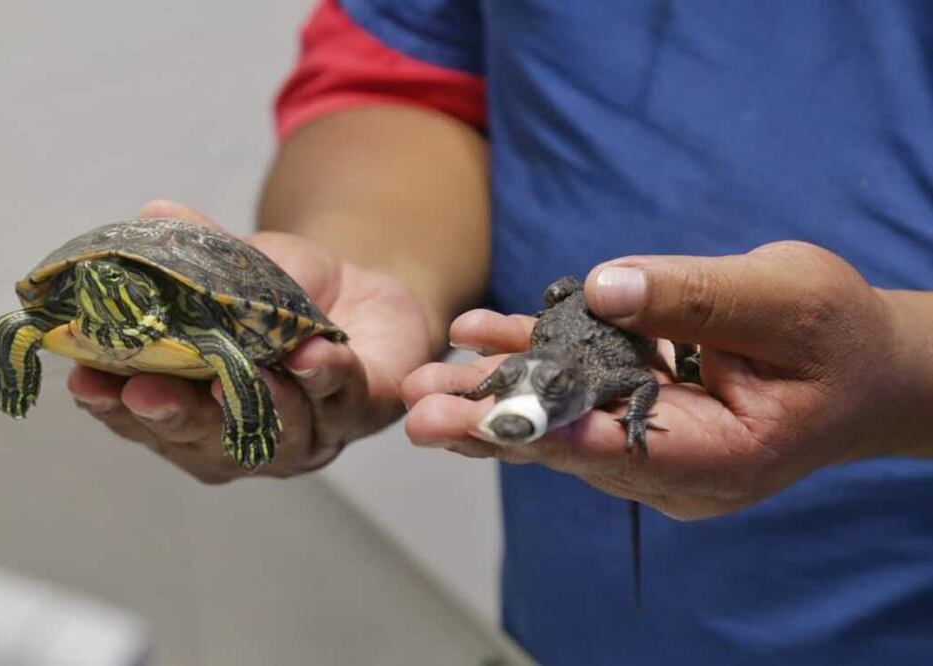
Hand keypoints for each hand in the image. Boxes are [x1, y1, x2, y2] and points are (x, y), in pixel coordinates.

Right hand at [69, 199, 430, 482]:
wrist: (365, 295)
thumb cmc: (282, 299)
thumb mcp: (233, 269)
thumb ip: (194, 249)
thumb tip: (155, 210)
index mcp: (196, 410)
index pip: (143, 419)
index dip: (113, 406)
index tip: (84, 384)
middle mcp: (245, 439)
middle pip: (204, 439)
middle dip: (176, 416)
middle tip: (151, 393)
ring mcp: (306, 435)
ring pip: (277, 430)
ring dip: (255, 403)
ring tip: (229, 377)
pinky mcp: (364, 411)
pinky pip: (343, 398)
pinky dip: (324, 376)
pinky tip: (311, 357)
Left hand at [403, 241, 930, 518]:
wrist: (860, 364)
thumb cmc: (838, 336)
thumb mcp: (788, 301)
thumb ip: (699, 296)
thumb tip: (607, 287)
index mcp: (721, 457)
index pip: (622, 451)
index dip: (550, 433)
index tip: (483, 423)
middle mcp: (674, 464)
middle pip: (572, 446)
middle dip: (494, 426)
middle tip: (418, 410)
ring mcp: (652, 440)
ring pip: (561, 420)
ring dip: (493, 396)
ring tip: (422, 379)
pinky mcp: (637, 408)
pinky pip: (574, 387)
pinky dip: (529, 360)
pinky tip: (476, 334)